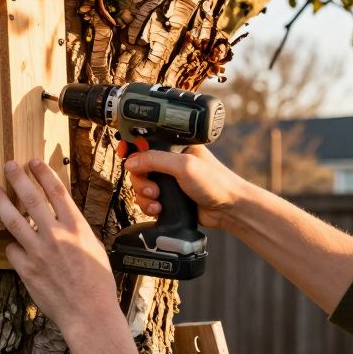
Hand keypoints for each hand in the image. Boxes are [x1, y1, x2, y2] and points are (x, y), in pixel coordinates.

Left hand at [0, 159, 120, 331]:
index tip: (34, 162)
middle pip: (32, 198)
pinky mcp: (26, 268)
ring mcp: (38, 251)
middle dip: (18, 178)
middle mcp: (56, 235)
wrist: (88, 312)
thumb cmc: (96, 283)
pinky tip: (13, 245)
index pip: (57, 192)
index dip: (43, 174)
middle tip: (9, 165)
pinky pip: (12, 250)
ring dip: (2, 202)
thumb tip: (62, 217)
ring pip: (13, 219)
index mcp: (77, 228)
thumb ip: (76, 230)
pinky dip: (12, 245)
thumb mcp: (94, 247)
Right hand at [125, 146, 251, 229]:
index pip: (146, 143)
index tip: (123, 155)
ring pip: (141, 185)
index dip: (132, 148)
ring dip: (144, 195)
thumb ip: (155, 160)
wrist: (229, 209)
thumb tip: (131, 162)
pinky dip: (148, 206)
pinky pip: (147, 200)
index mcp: (176, 147)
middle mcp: (171, 163)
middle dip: (140, 180)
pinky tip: (159, 210)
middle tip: (152, 189)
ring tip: (157, 201)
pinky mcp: (168, 198)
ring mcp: (169, 181)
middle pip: (139, 167)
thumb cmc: (216, 183)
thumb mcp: (184, 166)